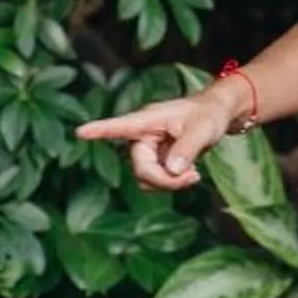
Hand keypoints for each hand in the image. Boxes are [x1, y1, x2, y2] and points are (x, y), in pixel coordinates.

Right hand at [75, 85, 243, 190]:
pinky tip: (189, 174)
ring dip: (169, 183)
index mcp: (149, 119)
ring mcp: (148, 150)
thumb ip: (187, 148)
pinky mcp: (155, 161)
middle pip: (140, 168)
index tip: (80, 132)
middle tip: (192, 177)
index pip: (120, 126)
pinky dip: (171, 183)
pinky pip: (155, 181)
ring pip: (145, 179)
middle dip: (164, 179)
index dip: (100, 130)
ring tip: (193, 174)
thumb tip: (171, 170)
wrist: (216, 115)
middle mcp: (143, 135)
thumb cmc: (208, 114)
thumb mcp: (203, 129)